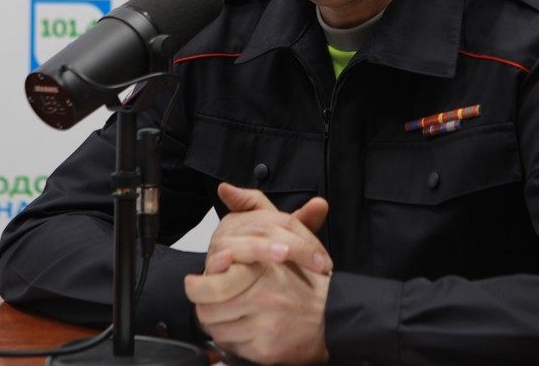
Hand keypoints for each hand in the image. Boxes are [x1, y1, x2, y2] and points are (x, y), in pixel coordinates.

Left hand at [184, 183, 330, 363]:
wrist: (334, 314)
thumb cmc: (306, 275)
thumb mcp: (285, 230)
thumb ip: (254, 207)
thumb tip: (227, 189)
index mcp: (267, 266)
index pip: (217, 277)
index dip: (205, 279)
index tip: (204, 277)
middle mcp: (267, 295)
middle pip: (210, 304)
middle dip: (205, 301)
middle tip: (206, 296)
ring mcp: (267, 324)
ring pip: (217, 327)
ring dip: (218, 320)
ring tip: (230, 311)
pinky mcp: (267, 349)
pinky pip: (232, 346)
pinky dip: (232, 340)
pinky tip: (243, 328)